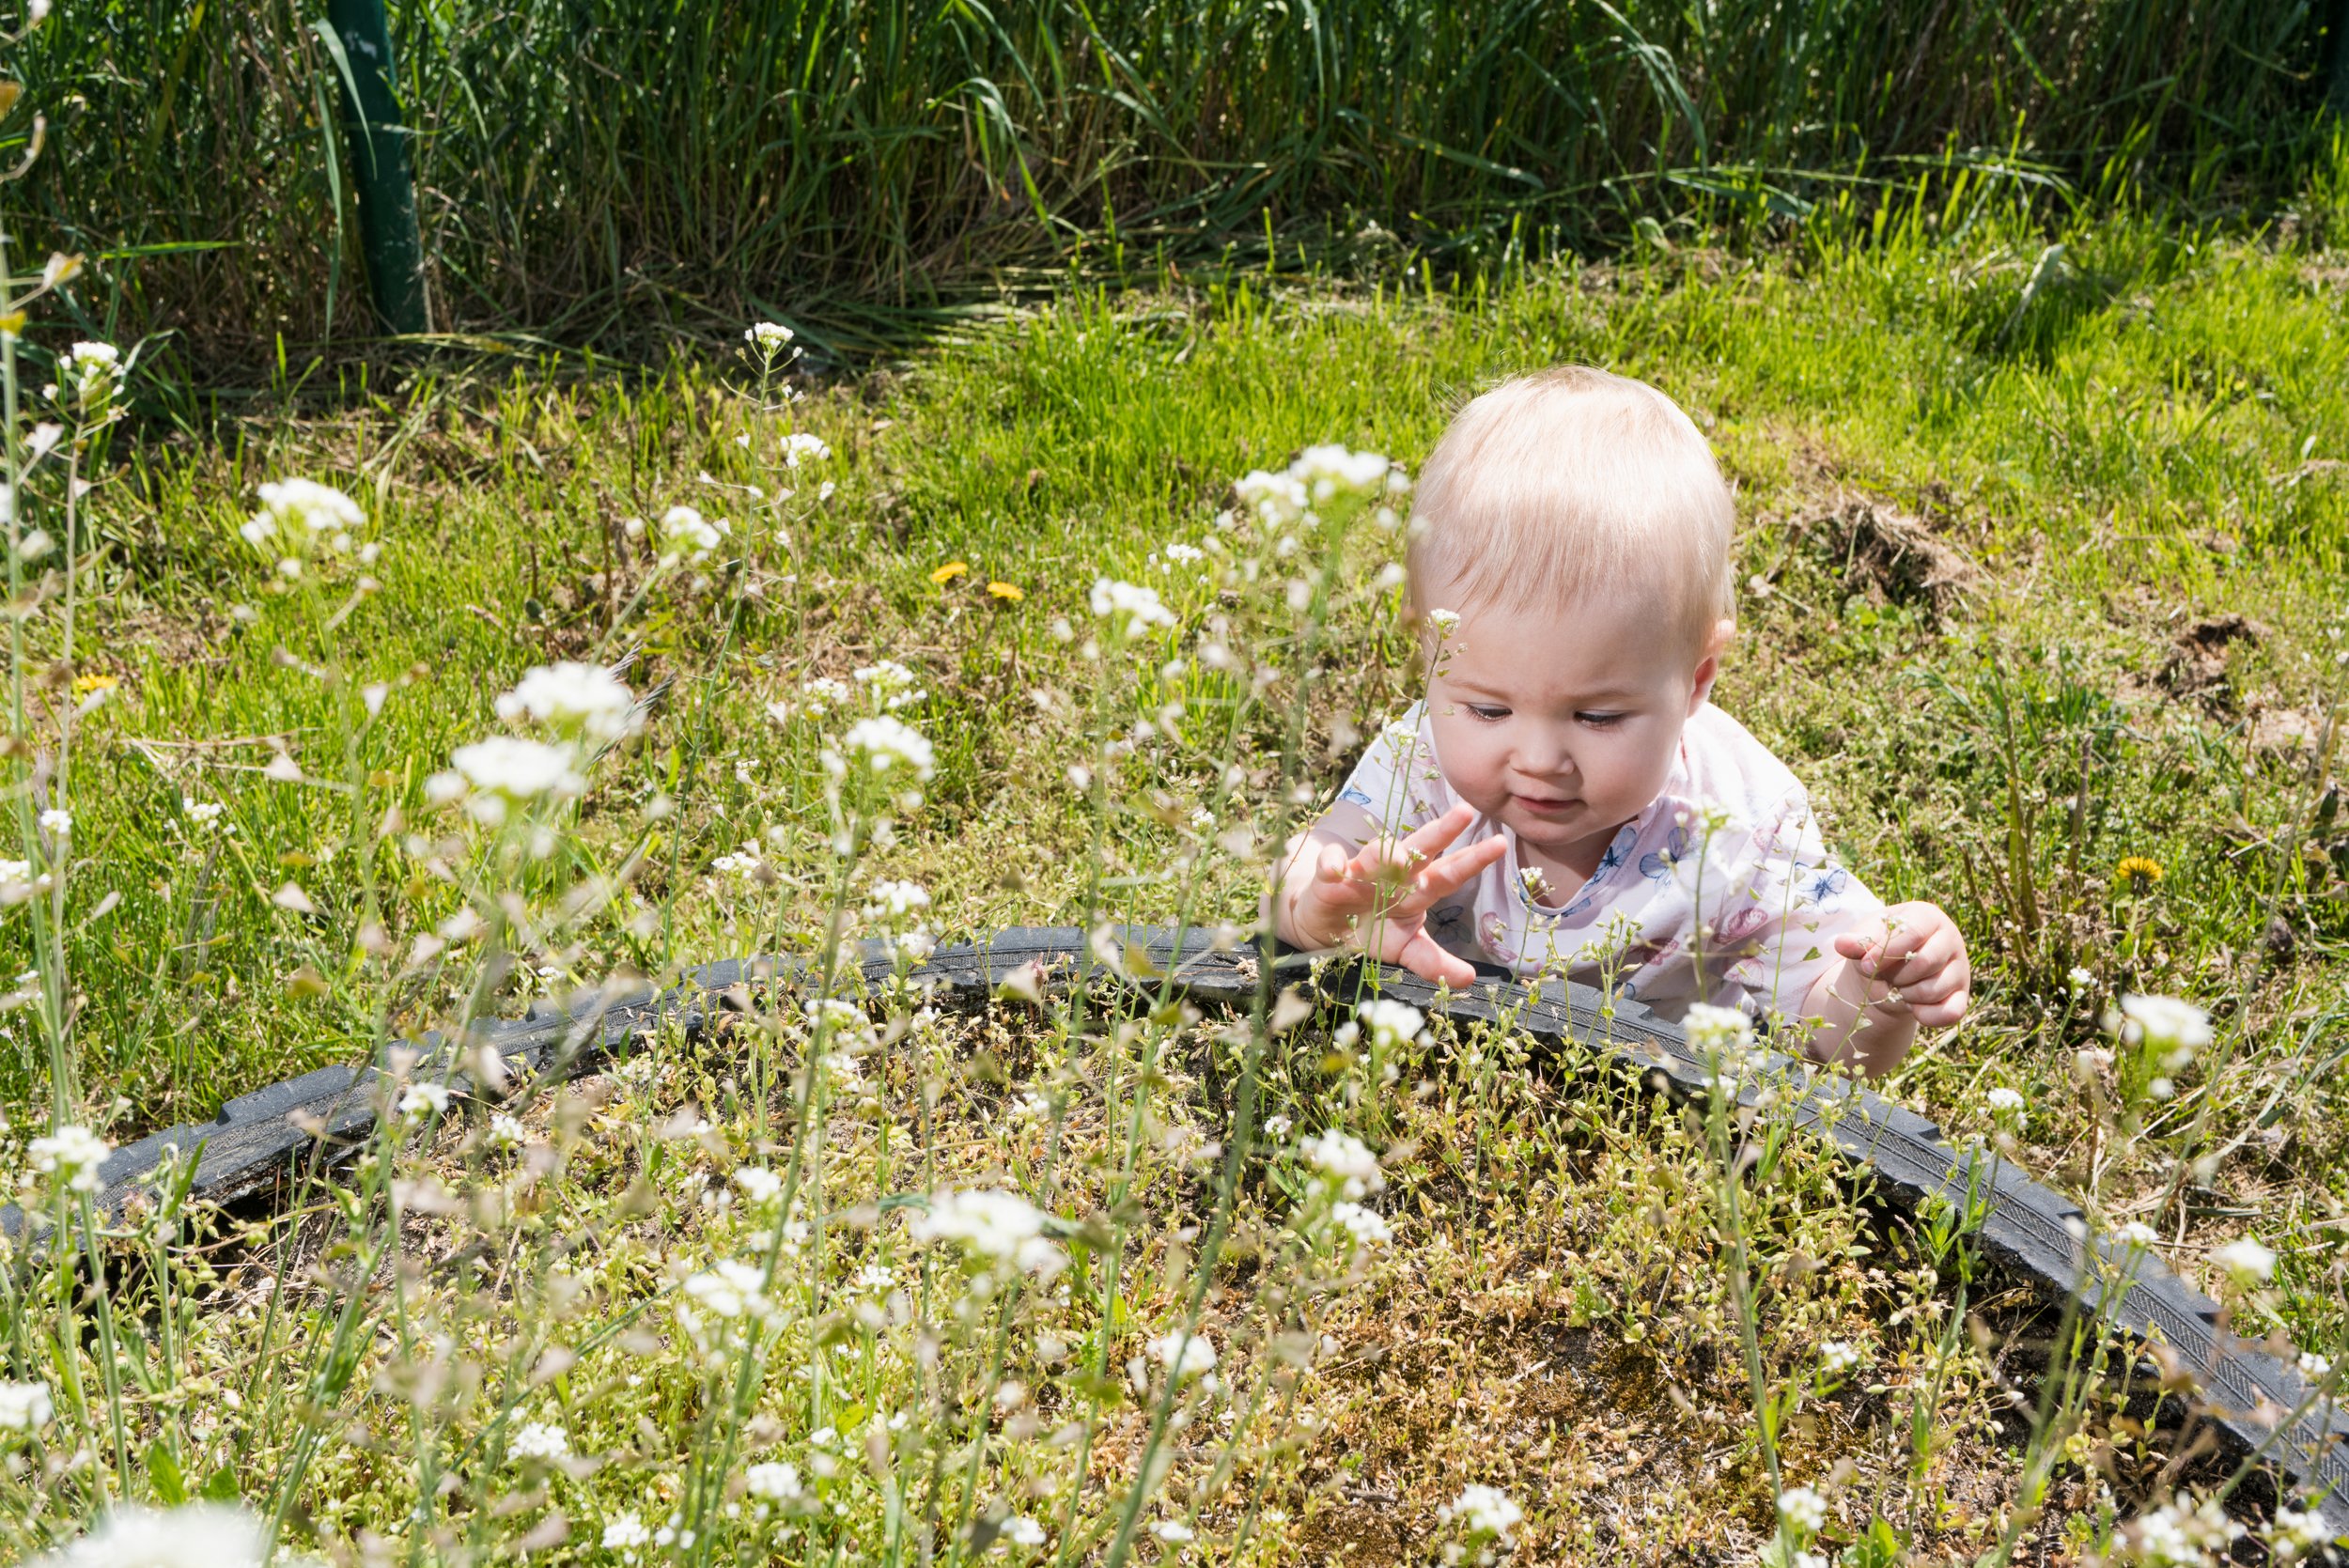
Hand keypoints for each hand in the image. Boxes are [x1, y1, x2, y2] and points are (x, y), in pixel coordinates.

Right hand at [1284, 803, 1508, 987]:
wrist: (1328, 927)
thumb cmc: (1375, 930)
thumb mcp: (1406, 950)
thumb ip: (1434, 962)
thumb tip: (1469, 978)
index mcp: (1417, 889)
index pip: (1449, 873)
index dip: (1472, 861)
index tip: (1500, 844)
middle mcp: (1393, 874)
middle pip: (1421, 849)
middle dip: (1442, 831)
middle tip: (1465, 812)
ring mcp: (1361, 873)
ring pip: (1376, 854)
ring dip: (1387, 852)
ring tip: (1400, 855)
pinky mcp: (1329, 879)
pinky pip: (1330, 865)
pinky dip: (1331, 863)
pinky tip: (1336, 866)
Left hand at [1832, 901, 1970, 1027]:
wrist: (1891, 971)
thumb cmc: (1880, 945)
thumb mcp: (1866, 937)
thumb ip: (1856, 941)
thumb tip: (1841, 944)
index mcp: (1928, 917)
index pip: (1913, 932)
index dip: (1885, 952)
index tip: (1864, 965)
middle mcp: (1951, 940)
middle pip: (1925, 962)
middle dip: (1895, 975)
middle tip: (1885, 976)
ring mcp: (1961, 969)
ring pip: (1933, 990)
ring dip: (1905, 995)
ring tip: (1898, 986)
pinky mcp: (1962, 996)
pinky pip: (1950, 1013)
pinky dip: (1924, 1016)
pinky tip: (1911, 1006)